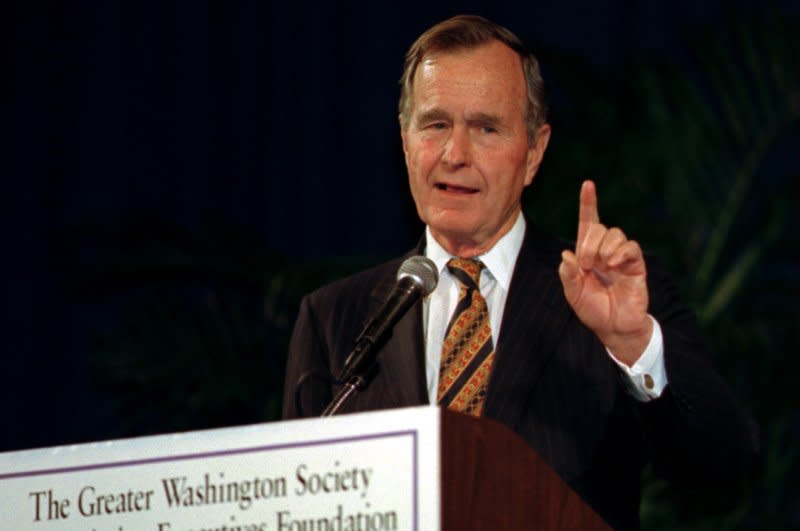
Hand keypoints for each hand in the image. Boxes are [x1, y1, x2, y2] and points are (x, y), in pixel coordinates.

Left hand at [558, 180, 652, 365]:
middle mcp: (605, 251)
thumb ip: (567, 275)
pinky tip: (614, 264)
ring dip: (603, 248)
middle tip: (586, 265)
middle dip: (589, 243)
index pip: (588, 223)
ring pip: (615, 234)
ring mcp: (621, 257)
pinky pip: (631, 248)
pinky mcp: (636, 265)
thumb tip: (566, 254)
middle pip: (599, 228)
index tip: (588, 184)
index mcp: (587, 253)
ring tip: (601, 268)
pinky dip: (621, 252)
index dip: (588, 203)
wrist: (614, 328)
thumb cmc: (593, 310)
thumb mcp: (573, 293)